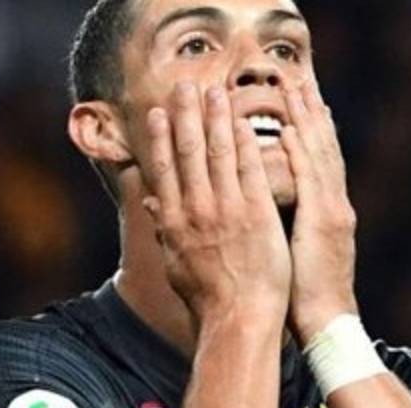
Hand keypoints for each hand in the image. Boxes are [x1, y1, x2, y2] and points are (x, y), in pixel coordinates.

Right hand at [142, 82, 291, 330]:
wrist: (238, 319)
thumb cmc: (209, 299)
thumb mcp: (176, 265)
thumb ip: (164, 230)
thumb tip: (153, 205)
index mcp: (174, 223)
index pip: (165, 170)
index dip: (160, 138)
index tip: (157, 112)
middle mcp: (196, 211)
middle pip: (188, 152)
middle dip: (185, 115)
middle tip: (184, 85)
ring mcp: (227, 210)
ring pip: (218, 154)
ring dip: (215, 118)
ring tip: (214, 90)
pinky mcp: (257, 214)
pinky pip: (250, 170)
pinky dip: (246, 143)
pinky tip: (244, 121)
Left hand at [281, 78, 359, 343]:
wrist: (326, 323)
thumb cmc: (303, 296)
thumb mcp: (294, 253)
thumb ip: (281, 225)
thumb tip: (260, 209)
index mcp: (327, 213)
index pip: (318, 161)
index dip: (310, 129)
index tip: (300, 101)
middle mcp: (335, 206)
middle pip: (323, 149)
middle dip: (312, 114)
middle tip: (300, 80)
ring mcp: (332, 212)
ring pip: (320, 157)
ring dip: (307, 122)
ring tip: (296, 90)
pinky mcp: (324, 224)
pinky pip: (311, 182)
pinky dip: (301, 155)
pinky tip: (290, 132)